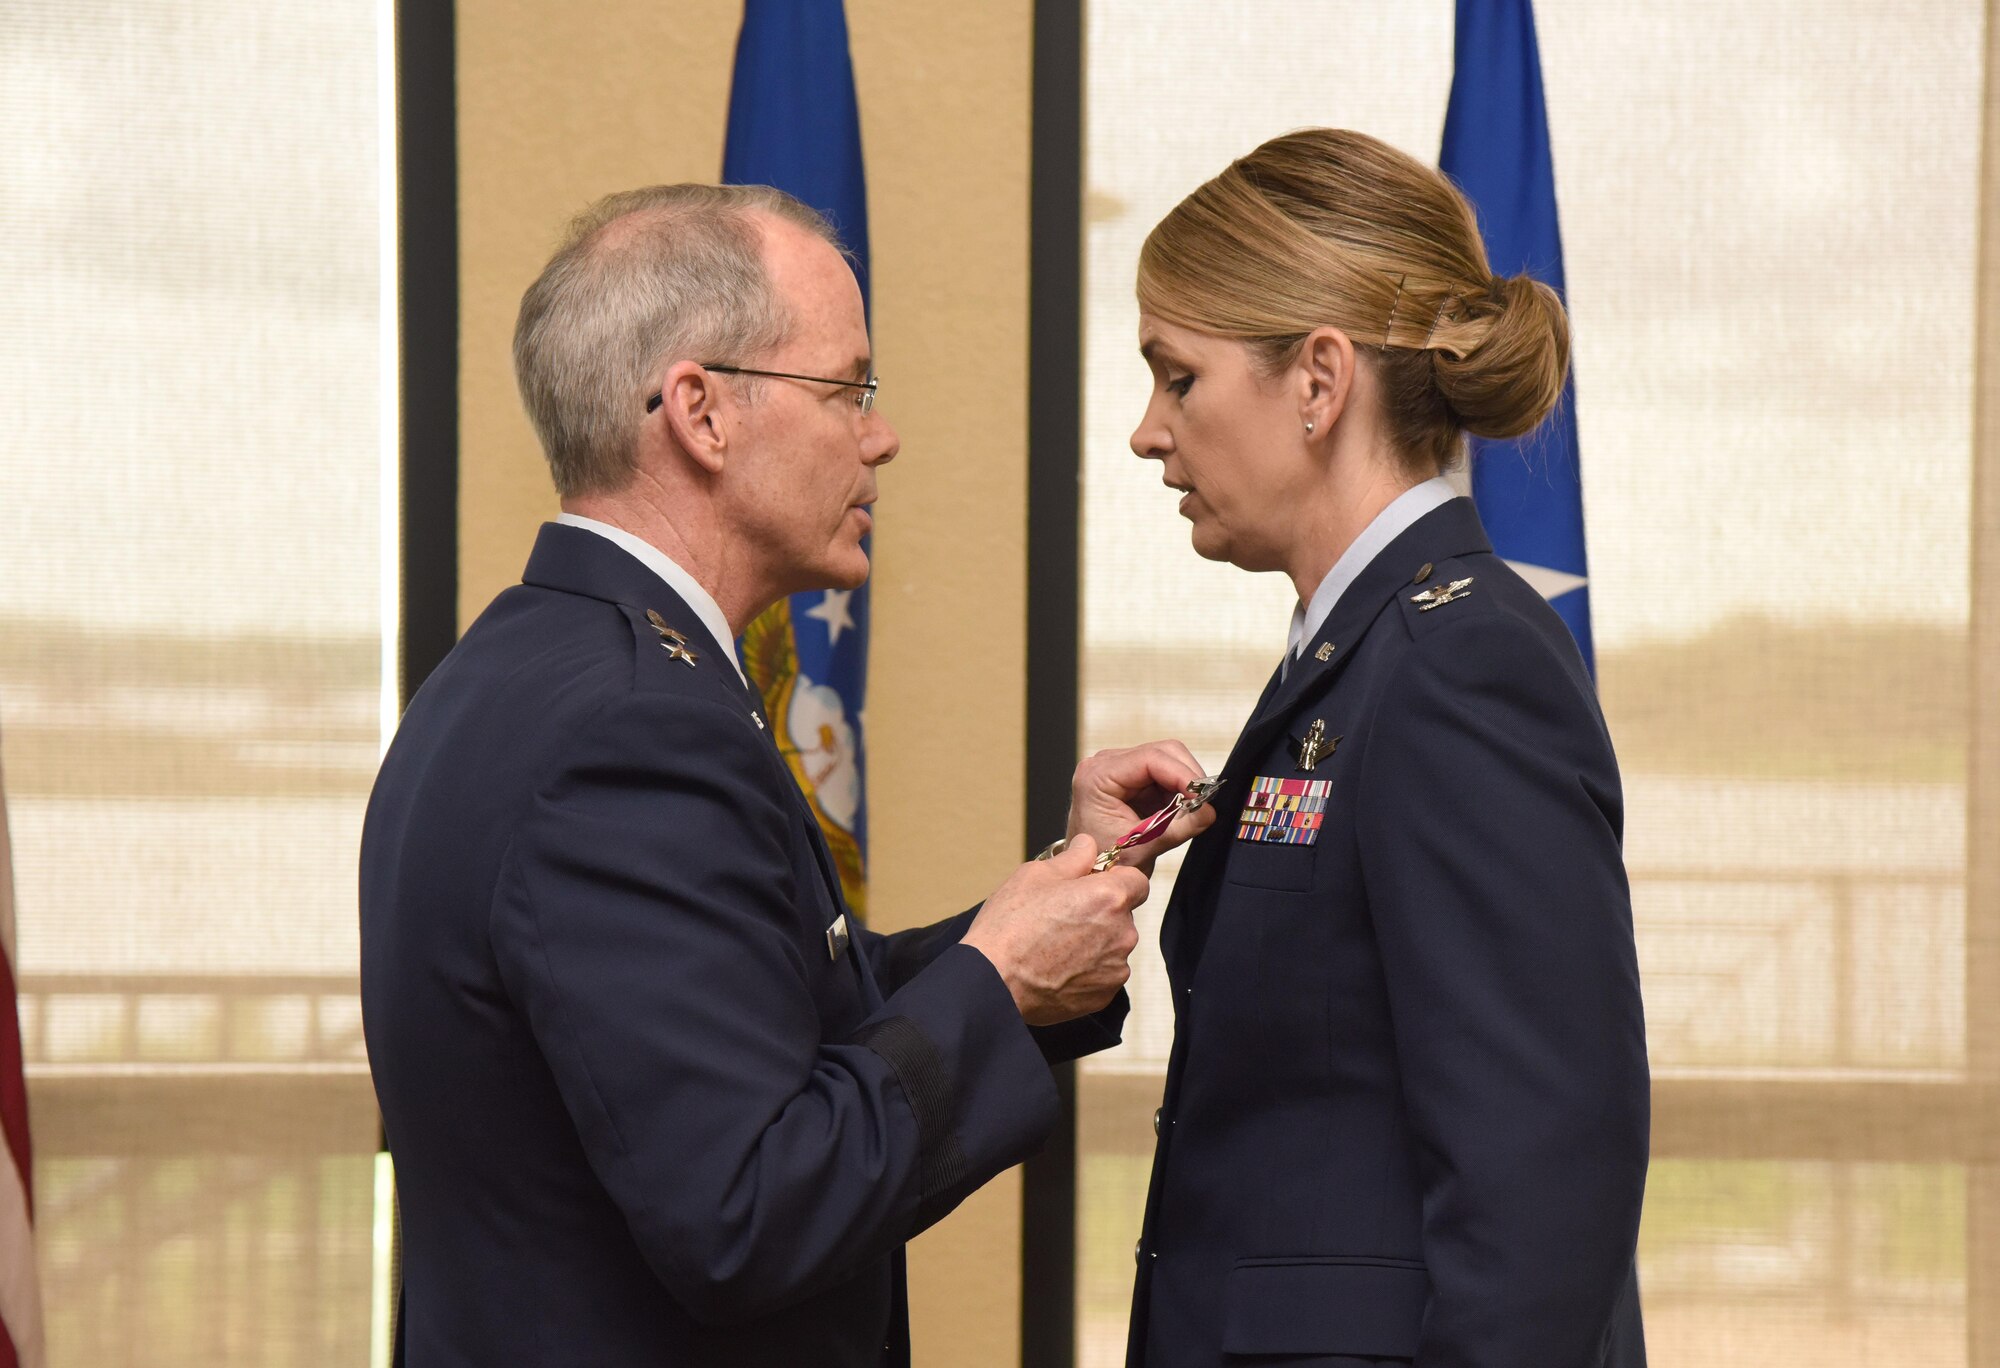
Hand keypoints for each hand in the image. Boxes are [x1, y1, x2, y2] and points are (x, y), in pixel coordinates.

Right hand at [961, 836, 1148, 1025]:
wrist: (993, 983)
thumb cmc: (1009, 927)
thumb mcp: (1035, 876)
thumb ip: (1072, 859)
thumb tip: (1088, 845)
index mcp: (1109, 897)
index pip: (1137, 881)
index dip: (1115, 880)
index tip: (1092, 886)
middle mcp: (1122, 933)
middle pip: (1123, 915)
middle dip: (1101, 913)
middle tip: (1062, 917)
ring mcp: (1115, 968)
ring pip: (1113, 946)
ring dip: (1095, 944)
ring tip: (1055, 947)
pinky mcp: (1104, 996)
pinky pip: (1103, 975)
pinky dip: (1087, 972)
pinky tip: (1056, 969)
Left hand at [1065, 741, 1217, 873]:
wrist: (1090, 870)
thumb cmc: (1103, 859)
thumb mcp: (1140, 847)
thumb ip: (1175, 829)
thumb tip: (1208, 811)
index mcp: (1097, 776)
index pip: (1150, 759)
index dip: (1182, 774)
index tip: (1202, 796)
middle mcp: (1105, 764)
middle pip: (1162, 752)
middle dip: (1187, 777)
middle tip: (1202, 804)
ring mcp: (1120, 767)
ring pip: (1169, 760)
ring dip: (1185, 784)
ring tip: (1190, 811)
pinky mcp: (1133, 777)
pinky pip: (1166, 773)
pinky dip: (1179, 790)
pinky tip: (1180, 811)